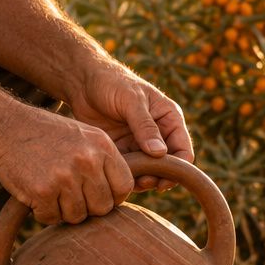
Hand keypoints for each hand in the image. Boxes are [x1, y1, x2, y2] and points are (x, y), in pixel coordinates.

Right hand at [0, 107, 134, 224]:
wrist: (5, 127)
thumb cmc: (48, 135)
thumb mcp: (85, 137)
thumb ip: (106, 162)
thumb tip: (123, 195)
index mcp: (103, 147)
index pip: (124, 187)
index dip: (113, 196)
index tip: (99, 195)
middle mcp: (87, 161)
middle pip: (103, 207)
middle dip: (89, 208)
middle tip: (72, 197)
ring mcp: (64, 177)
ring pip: (78, 216)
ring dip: (65, 211)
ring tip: (53, 193)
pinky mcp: (42, 191)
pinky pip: (51, 218)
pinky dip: (44, 213)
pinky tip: (37, 196)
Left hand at [67, 63, 192, 190]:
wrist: (82, 82)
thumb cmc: (111, 82)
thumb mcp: (131, 100)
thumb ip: (145, 126)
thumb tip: (160, 154)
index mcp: (169, 119)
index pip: (183, 149)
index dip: (179, 167)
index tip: (165, 179)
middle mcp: (159, 134)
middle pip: (167, 165)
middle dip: (160, 177)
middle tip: (147, 183)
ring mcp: (140, 144)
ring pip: (149, 171)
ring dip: (144, 180)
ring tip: (133, 182)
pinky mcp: (123, 150)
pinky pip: (130, 170)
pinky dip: (127, 177)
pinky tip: (119, 178)